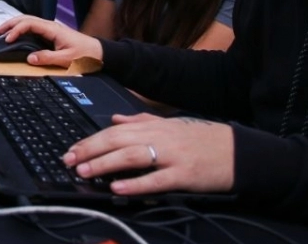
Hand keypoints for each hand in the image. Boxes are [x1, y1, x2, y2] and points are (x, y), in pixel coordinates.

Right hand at [0, 15, 102, 66]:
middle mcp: (50, 26)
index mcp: (53, 29)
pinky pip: (32, 27)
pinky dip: (21, 29)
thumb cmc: (86, 54)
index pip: (29, 23)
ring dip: (14, 25)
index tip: (7, 39)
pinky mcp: (51, 34)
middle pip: (26, 18)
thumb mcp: (67, 59)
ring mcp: (50, 29)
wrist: (99, 52)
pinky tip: (16, 35)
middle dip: (10, 23)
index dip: (16, 30)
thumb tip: (29, 58)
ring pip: (28, 21)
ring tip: (2, 32)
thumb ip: (47, 58)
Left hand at [64, 114, 234, 194]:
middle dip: (89, 150)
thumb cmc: (202, 138)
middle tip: (69, 161)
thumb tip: (115, 118)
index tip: (71, 149)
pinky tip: (118, 188)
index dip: (90, 140)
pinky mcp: (184, 174)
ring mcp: (172, 155)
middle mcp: (159, 137)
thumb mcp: (170, 124)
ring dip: (104, 164)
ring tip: (85, 172)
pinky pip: (156, 179)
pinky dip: (136, 183)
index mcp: (153, 126)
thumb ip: (141, 121)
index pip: (114, 131)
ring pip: (131, 157)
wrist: (238, 150)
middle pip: (117, 141)